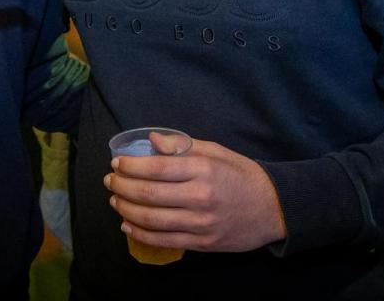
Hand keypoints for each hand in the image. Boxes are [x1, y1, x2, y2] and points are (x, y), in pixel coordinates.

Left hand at [105, 136, 285, 252]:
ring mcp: (201, 223)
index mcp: (203, 169)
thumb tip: (151, 140)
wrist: (273, 208)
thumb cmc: (242, 175)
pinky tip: (128, 224)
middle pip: (149, 194)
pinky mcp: (202, 244)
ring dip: (126, 210)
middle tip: (110, 180)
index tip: (117, 163)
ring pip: (152, 220)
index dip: (130, 166)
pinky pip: (164, 241)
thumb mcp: (216, 151)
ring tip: (115, 201)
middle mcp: (200, 196)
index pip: (156, 167)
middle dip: (122, 187)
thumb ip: (182, 146)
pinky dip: (140, 233)